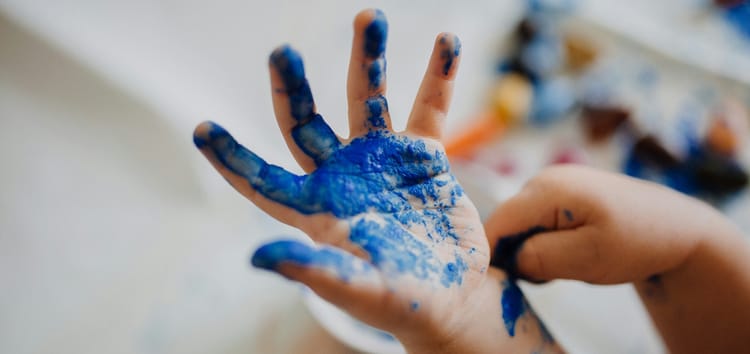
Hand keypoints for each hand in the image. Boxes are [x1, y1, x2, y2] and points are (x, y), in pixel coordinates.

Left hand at [194, 9, 559, 353]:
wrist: (453, 295)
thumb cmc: (402, 302)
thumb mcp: (358, 289)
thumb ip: (315, 270)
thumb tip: (257, 257)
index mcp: (316, 209)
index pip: (263, 180)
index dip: (232, 157)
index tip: (202, 128)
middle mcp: (342, 176)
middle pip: (306, 123)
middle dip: (293, 88)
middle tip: (282, 52)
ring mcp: (381, 160)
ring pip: (367, 100)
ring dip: (368, 59)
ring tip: (370, 17)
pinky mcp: (421, 155)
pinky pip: (428, 108)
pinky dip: (438, 76)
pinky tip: (448, 42)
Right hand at [486, 165, 721, 283]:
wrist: (675, 226)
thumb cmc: (636, 242)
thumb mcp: (588, 258)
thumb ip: (539, 257)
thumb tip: (509, 258)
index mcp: (548, 189)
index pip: (497, 223)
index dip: (492, 254)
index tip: (509, 280)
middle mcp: (543, 179)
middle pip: (506, 223)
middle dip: (517, 253)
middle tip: (550, 275)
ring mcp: (552, 183)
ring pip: (520, 225)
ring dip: (532, 250)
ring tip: (566, 264)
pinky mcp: (560, 193)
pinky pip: (535, 221)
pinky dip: (544, 242)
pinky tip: (569, 251)